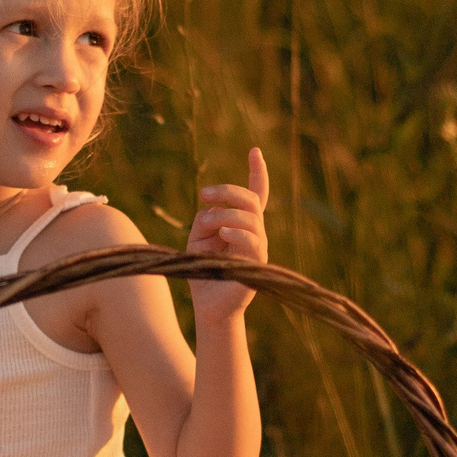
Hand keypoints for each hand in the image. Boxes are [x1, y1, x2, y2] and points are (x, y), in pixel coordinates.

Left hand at [186, 147, 269, 319]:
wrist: (208, 305)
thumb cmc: (202, 269)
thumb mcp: (198, 238)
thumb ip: (206, 219)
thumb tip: (214, 211)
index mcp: (242, 223)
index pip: (256, 193)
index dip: (258, 172)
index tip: (255, 150)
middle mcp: (255, 232)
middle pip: (250, 199)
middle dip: (227, 191)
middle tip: (202, 195)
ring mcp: (258, 247)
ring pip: (250, 217)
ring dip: (225, 214)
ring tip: (206, 223)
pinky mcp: (256, 264)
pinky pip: (252, 241)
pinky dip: (236, 233)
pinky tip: (222, 234)